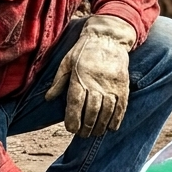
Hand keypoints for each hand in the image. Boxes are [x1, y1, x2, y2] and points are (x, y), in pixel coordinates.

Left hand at [45, 14, 136, 136]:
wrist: (108, 38)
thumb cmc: (84, 50)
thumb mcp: (67, 62)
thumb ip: (58, 81)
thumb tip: (49, 98)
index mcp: (79, 77)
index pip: (75, 103)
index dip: (73, 119)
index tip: (71, 128)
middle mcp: (96, 83)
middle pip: (91, 111)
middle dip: (86, 126)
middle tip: (83, 134)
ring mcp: (111, 85)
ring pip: (106, 111)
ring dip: (100, 125)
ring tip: (95, 133)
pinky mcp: (123, 86)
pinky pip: (121, 106)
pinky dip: (116, 119)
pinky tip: (111, 127)